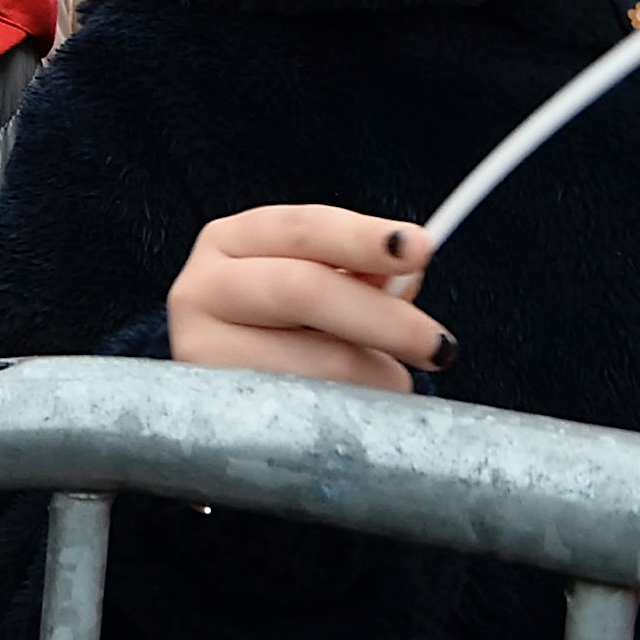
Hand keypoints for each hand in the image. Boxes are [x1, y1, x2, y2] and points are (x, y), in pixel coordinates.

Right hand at [165, 204, 451, 389]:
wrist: (230, 408)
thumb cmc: (287, 337)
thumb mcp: (321, 291)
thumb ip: (363, 274)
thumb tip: (410, 267)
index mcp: (232, 241)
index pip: (302, 227)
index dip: (362, 237)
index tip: (420, 248)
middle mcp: (202, 285)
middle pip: (302, 288)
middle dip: (384, 318)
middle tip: (440, 347)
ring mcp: (199, 346)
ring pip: (315, 361)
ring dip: (374, 376)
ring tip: (383, 383)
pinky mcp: (215, 406)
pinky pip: (309, 411)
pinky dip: (351, 412)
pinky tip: (348, 409)